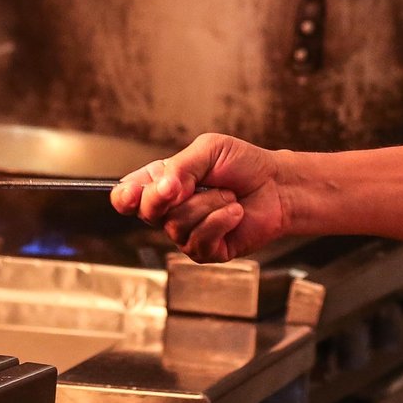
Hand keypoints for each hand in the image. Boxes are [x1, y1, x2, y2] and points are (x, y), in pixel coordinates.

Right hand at [109, 133, 295, 262]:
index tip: (134, 194)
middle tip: (193, 184)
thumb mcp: (208, 150)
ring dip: (209, 204)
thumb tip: (162, 189)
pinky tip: (234, 212)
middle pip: (148, 213)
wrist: (277, 185)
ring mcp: (186, 234)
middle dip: (172, 196)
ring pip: (177, 226)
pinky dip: (221, 220)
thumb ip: (180, 167)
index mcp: (162, 184)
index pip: (127, 196)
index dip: (125, 197)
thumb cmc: (243, 165)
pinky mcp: (207, 252)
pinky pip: (201, 240)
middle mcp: (170, 212)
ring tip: (228, 195)